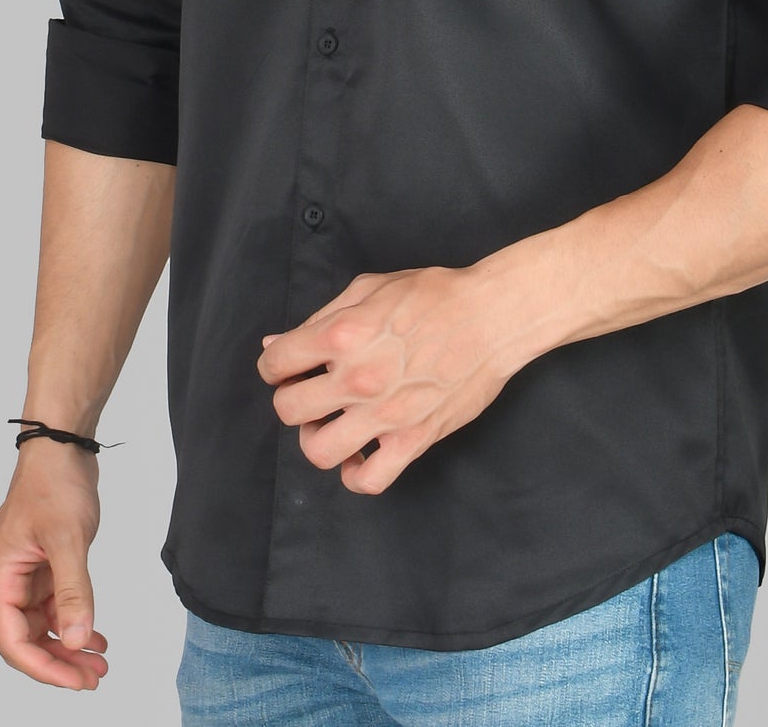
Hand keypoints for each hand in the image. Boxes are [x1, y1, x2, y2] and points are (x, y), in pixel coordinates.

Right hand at [0, 445, 108, 688]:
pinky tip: (96, 636)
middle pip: (26, 639)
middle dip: (60, 661)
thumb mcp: (68, 539)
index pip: (13, 641)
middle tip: (94, 678)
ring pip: (42, 626)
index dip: (44, 667)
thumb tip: (78, 640)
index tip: (76, 680)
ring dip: (70, 645)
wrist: (63, 445)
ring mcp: (23, 574)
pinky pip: (54, 605)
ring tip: (100, 663)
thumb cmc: (55, 483)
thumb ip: (74, 592)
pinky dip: (74, 621)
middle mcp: (4, 580)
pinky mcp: (42, 565)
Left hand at [256, 264, 519, 494]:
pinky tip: (358, 453)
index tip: (288, 366)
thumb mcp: (371, 288)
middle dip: (291, 398)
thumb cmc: (435, 295)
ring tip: (331, 422)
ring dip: (315, 438)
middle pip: (288, 409)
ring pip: (318, 451)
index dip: (275, 365)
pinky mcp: (413, 440)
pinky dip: (354, 474)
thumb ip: (321, 317)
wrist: (492, 317)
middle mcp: (357, 377)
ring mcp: (384, 414)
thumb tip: (276, 341)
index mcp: (342, 333)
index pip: (275, 363)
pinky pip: (368, 479)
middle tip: (311, 391)